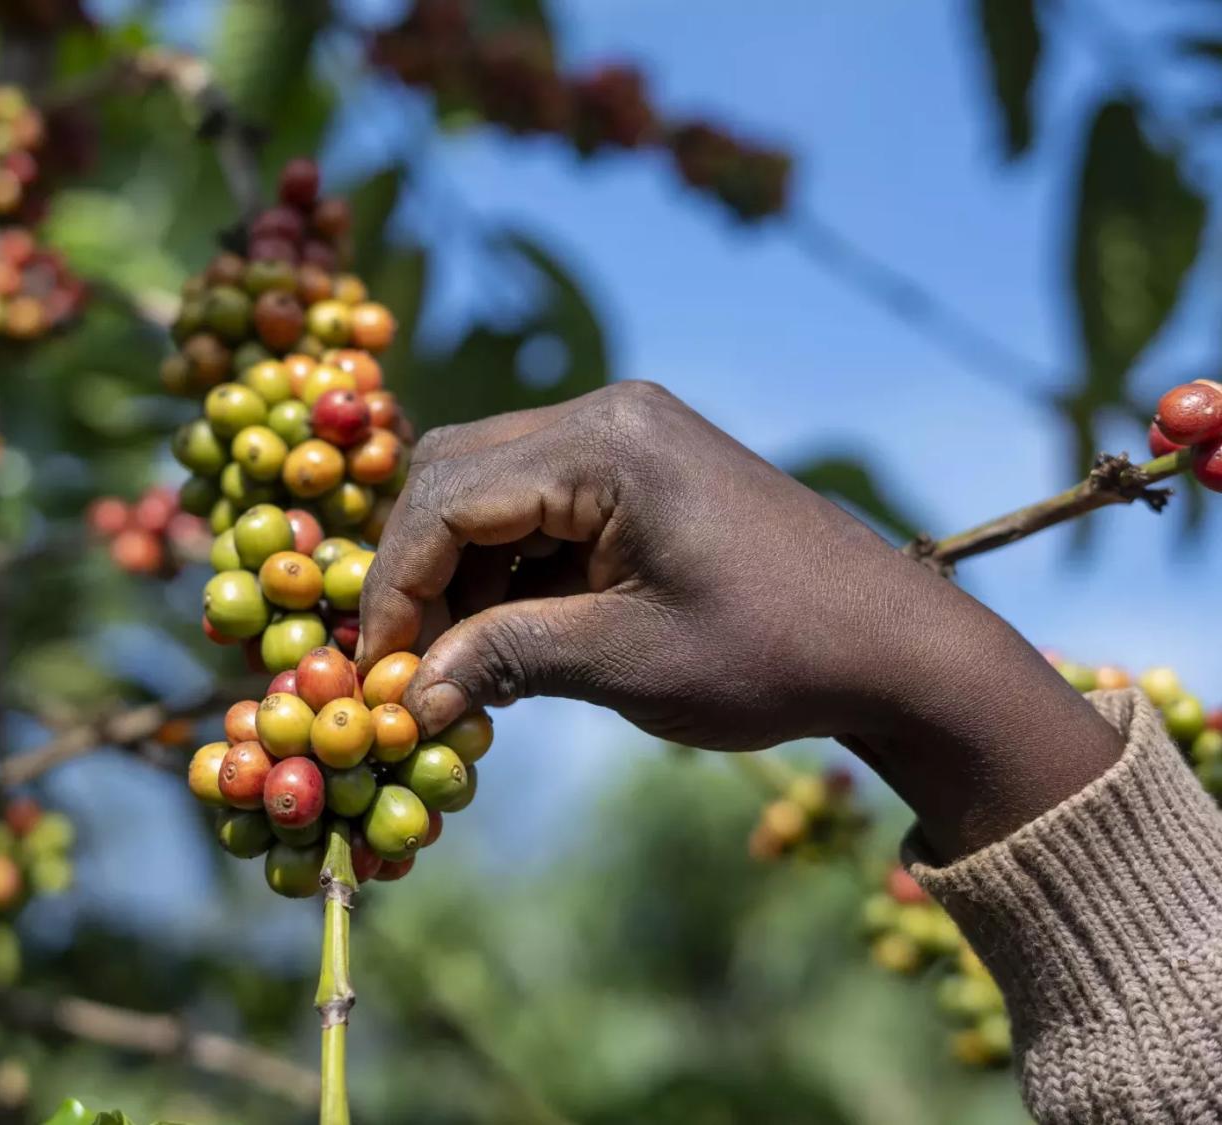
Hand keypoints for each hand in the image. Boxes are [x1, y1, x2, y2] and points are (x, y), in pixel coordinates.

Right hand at [358, 382, 1123, 857]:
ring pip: (484, 492)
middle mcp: (606, 416)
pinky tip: (502, 640)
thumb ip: (504, 661)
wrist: (895, 645)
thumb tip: (408, 696)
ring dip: (456, 578)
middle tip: (407, 667)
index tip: (377, 673)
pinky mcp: (633, 471)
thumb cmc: (774, 653)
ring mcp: (622, 437)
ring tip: (458, 669)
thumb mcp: (627, 663)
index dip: (395, 588)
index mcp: (605, 442)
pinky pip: (532, 509)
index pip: (448, 498)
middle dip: (416, 574)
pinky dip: (503, 574)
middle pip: (453, 476)